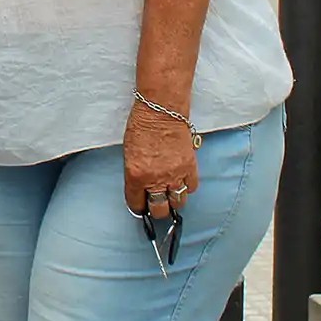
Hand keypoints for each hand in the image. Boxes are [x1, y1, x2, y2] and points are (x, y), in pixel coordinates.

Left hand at [123, 100, 198, 218]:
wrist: (161, 111)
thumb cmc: (140, 127)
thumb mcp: (128, 153)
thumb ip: (135, 174)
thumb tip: (141, 189)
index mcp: (135, 175)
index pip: (137, 203)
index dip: (138, 207)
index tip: (140, 207)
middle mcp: (155, 179)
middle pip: (160, 210)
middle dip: (157, 209)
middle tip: (156, 204)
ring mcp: (175, 175)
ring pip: (178, 202)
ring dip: (173, 199)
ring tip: (169, 193)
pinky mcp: (190, 168)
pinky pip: (191, 188)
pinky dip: (187, 187)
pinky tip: (181, 180)